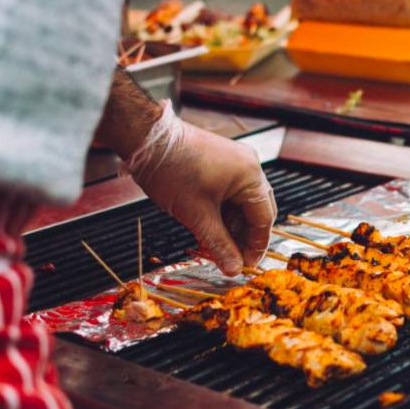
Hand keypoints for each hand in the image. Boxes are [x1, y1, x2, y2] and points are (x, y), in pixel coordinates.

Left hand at [123, 101, 275, 274]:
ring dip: (230, 226)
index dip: (256, 246)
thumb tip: (234, 269)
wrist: (145, 139)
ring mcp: (235, 162)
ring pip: (241, 204)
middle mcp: (249, 166)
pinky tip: (209, 228)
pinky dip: (222, 212)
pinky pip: (230, 193)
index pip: (264, 219)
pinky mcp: (221, 162)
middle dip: (243, 237)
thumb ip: (219, 245)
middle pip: (256, 211)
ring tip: (214, 246)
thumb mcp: (197, 215)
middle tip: (231, 259)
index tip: (246, 266)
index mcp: (250, 176)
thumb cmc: (171, 171)